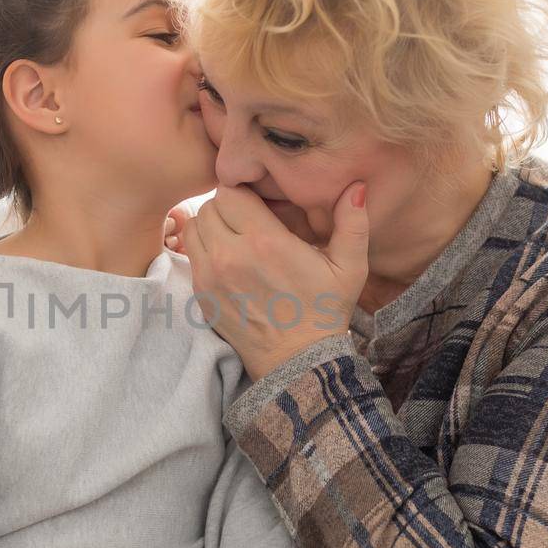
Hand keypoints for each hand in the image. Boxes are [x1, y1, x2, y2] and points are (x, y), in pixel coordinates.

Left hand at [173, 183, 368, 379]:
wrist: (297, 362)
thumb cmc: (326, 311)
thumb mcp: (350, 268)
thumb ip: (353, 223)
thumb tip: (356, 186)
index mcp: (265, 241)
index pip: (231, 191)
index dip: (245, 191)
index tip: (260, 202)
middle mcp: (231, 256)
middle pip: (210, 206)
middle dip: (228, 207)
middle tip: (248, 218)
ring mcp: (211, 277)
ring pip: (194, 229)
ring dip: (211, 226)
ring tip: (234, 236)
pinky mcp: (202, 294)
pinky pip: (191, 256)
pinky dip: (204, 251)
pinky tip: (229, 260)